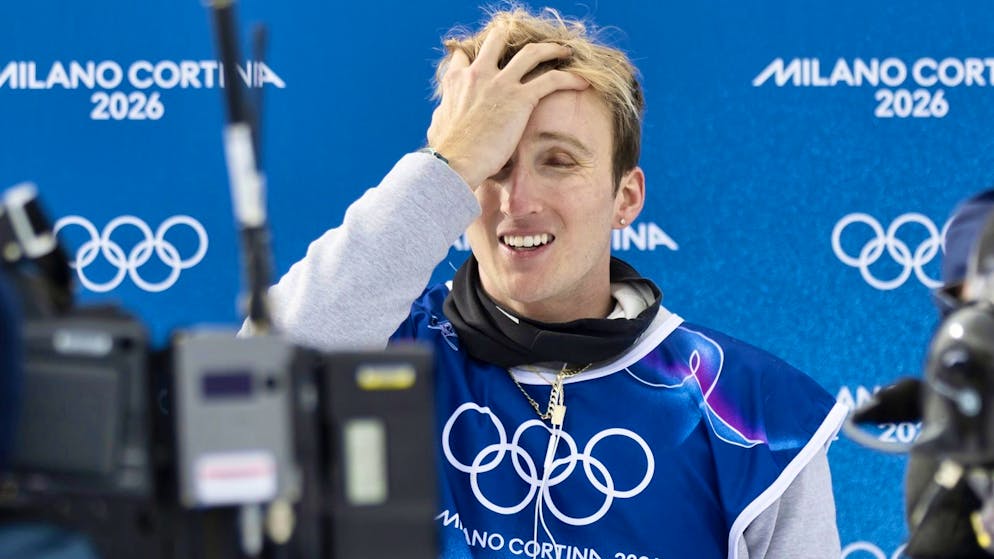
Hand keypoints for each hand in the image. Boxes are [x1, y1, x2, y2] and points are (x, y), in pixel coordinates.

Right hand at [426, 27, 588, 188]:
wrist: (452, 163)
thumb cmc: (444, 152)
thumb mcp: (438, 124)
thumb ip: (444, 111)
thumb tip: (443, 114)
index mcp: (457, 81)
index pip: (465, 56)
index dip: (477, 55)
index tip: (489, 59)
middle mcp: (478, 74)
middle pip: (499, 39)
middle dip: (515, 37)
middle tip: (529, 45)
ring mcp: (500, 83)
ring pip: (531, 52)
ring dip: (551, 49)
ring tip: (565, 51)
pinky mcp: (519, 98)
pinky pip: (552, 79)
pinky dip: (570, 78)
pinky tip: (583, 82)